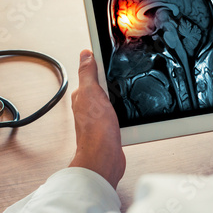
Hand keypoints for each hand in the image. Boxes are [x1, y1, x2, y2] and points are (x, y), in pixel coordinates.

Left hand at [69, 50, 125, 188]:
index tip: (111, 57)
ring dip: (121, 98)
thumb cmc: (96, 131)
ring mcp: (100, 119)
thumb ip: (88, 73)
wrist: (104, 159)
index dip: (100, 65)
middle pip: (103, 87)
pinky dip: (125, 112)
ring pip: (113, 101)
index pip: (91, 74)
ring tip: (128, 94)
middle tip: (124, 76)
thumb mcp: (92, 93)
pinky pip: (119, 115)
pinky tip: (130, 113)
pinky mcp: (110, 129)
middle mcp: (89, 107)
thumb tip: (85, 54)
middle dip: (113, 81)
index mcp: (82, 96)